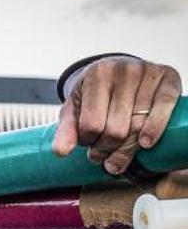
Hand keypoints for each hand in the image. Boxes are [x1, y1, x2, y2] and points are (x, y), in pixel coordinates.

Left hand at [51, 56, 181, 173]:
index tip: (87, 144)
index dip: (87, 141)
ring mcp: (148, 73)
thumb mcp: (75, 108)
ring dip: (127, 149)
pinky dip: (155, 129)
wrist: (118, 70)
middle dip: (105, 149)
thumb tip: (60, 152)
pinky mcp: (168, 79)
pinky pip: (164, 108)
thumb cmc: (94, 93)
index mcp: (97, 74)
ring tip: (115, 158)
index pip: (91, 124)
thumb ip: (66, 130)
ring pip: (138, 126)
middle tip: (100, 156)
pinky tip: (145, 144)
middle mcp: (124, 70)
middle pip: (116, 130)